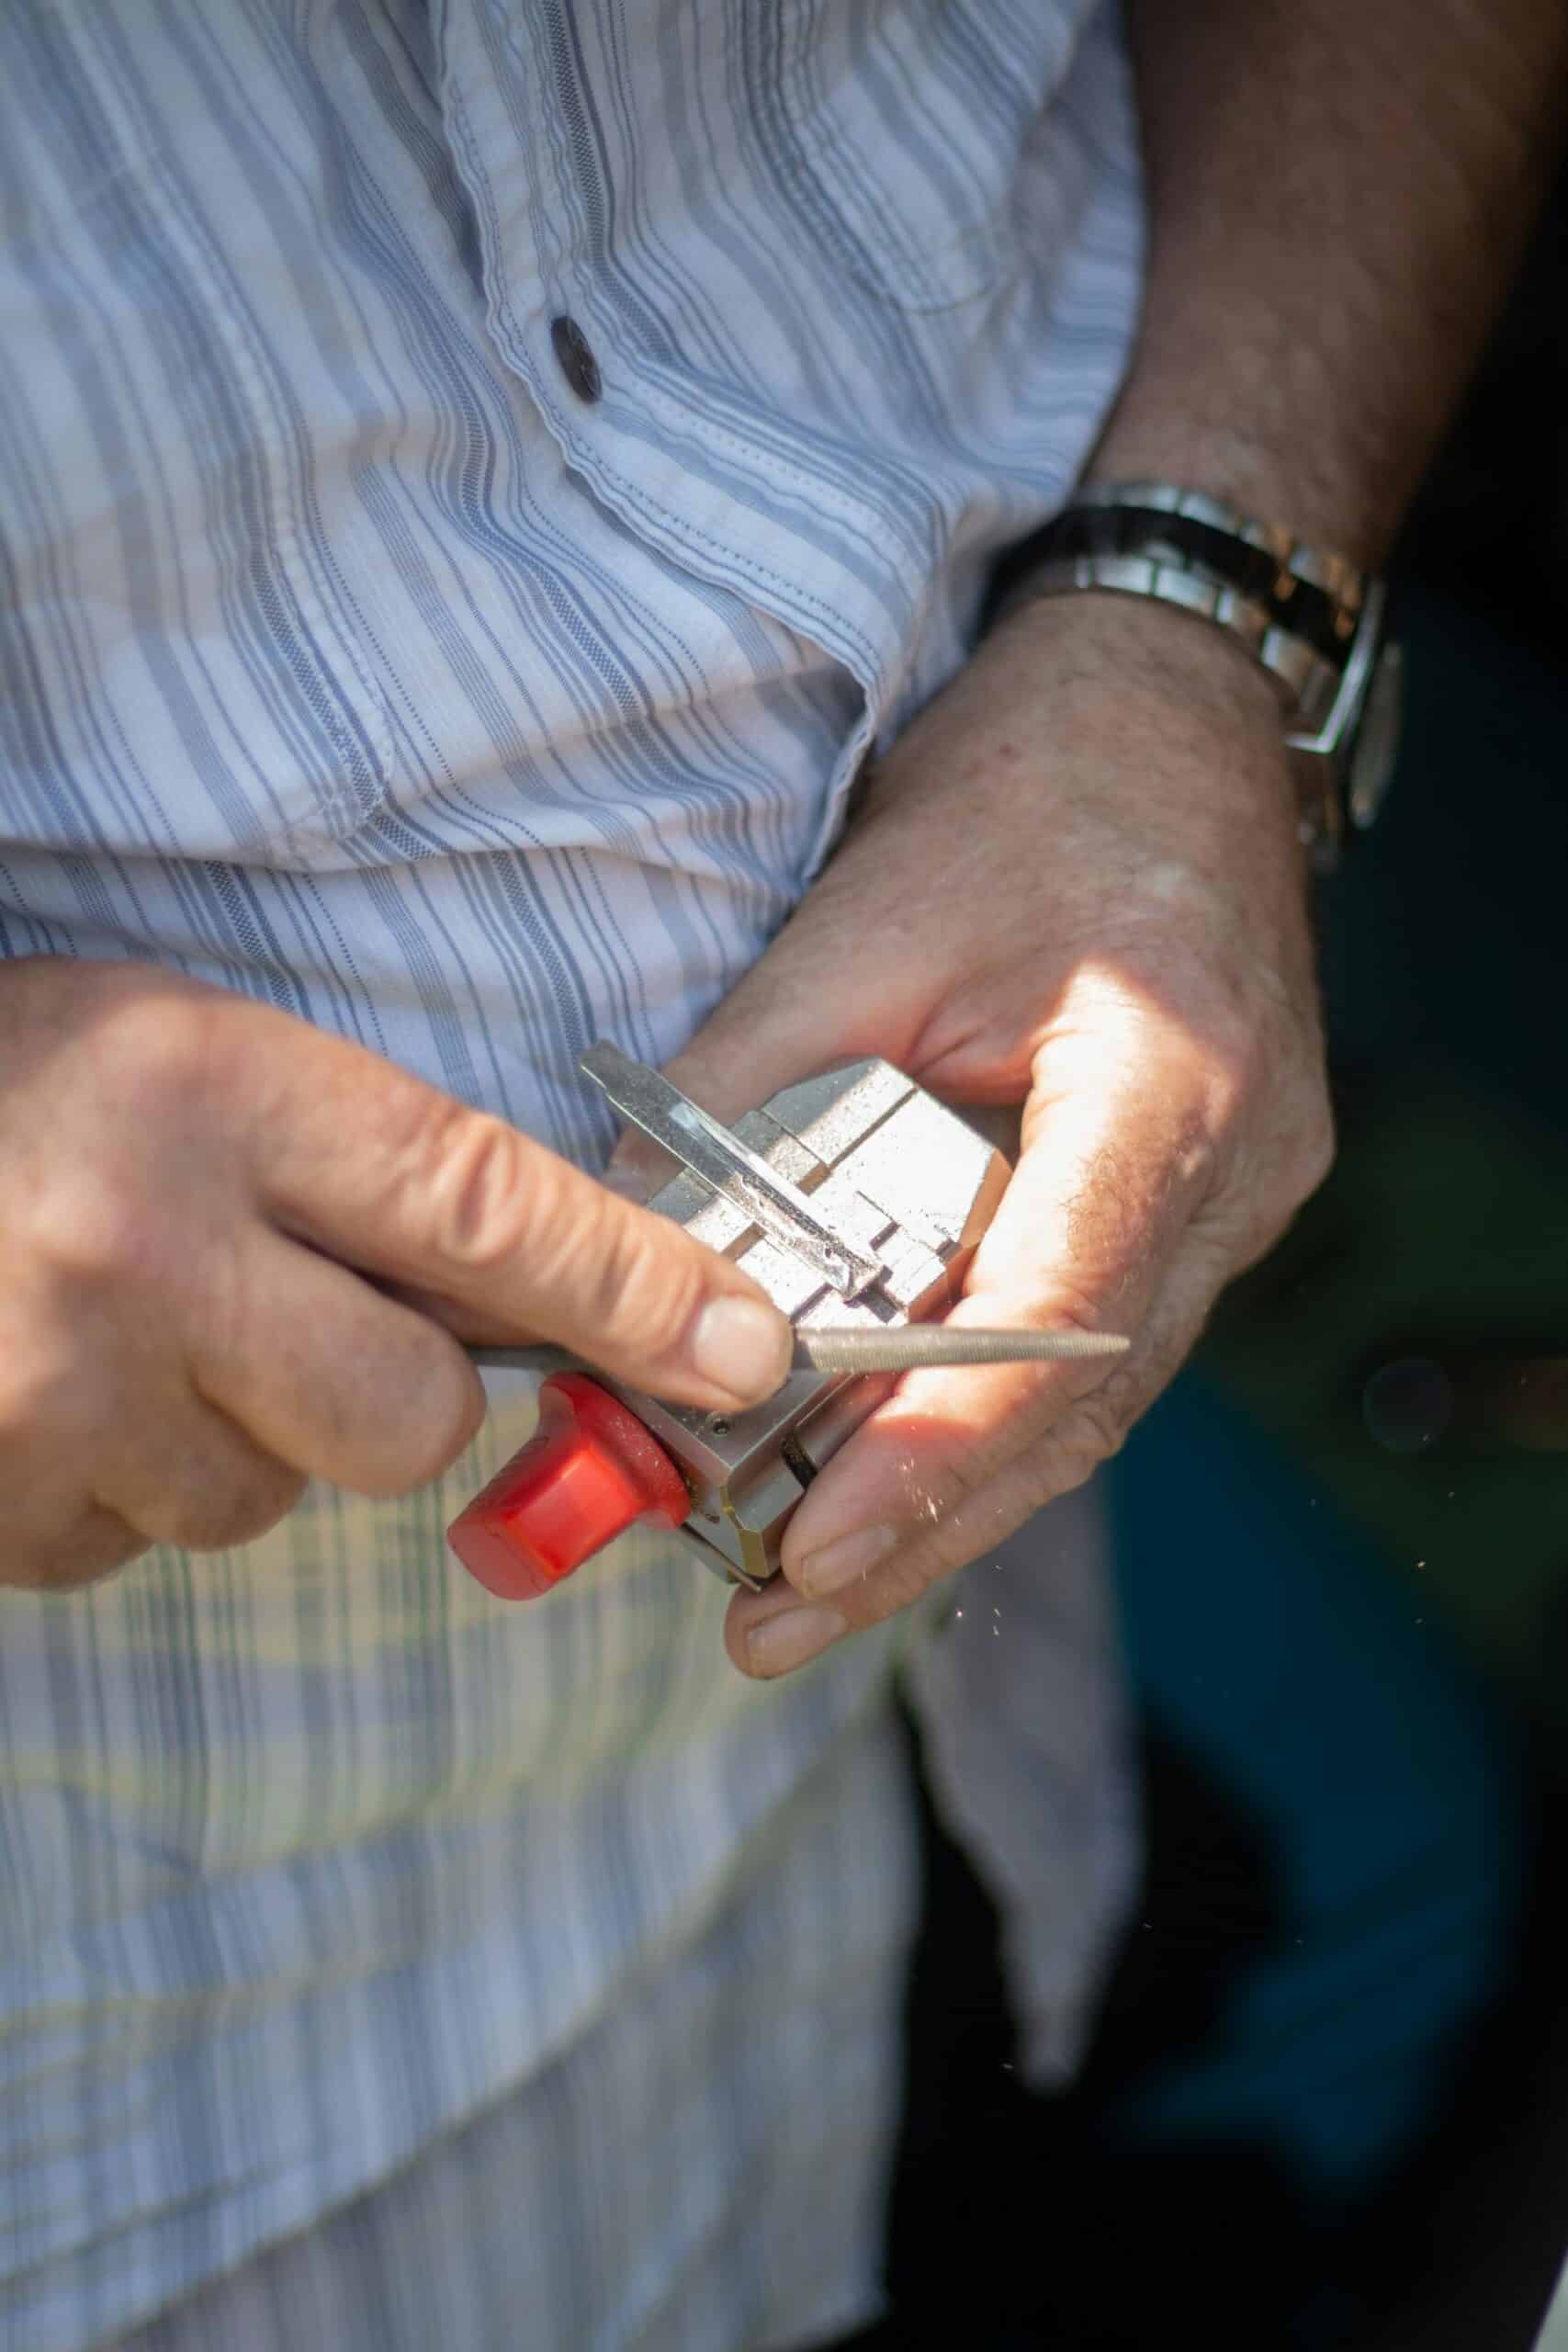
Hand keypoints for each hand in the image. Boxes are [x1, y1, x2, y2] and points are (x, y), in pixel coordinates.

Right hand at [0, 962, 791, 1588]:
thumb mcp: (180, 1055)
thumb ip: (362, 1171)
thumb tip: (567, 1309)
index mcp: (206, 1089)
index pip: (486, 1207)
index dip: (633, 1290)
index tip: (746, 1350)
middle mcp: (139, 1250)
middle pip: (405, 1417)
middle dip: (376, 1391)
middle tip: (275, 1312)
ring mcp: (50, 1399)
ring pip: (264, 1497)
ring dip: (222, 1436)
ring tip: (107, 1327)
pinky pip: (133, 1546)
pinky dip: (113, 1485)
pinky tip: (34, 1388)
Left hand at [619, 595, 1334, 1677]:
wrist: (1171, 717)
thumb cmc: (1037, 787)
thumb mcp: (871, 913)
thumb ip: (752, 1083)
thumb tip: (616, 1232)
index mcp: (1174, 1085)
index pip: (1058, 1321)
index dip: (934, 1458)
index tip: (812, 1554)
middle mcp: (1237, 1175)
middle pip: (1077, 1405)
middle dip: (922, 1525)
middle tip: (775, 1615)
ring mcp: (1237, 1203)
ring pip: (1086, 1400)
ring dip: (945, 1492)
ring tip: (803, 1577)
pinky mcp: (1195, 1208)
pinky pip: (1084, 1344)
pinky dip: (978, 1413)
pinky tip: (881, 1468)